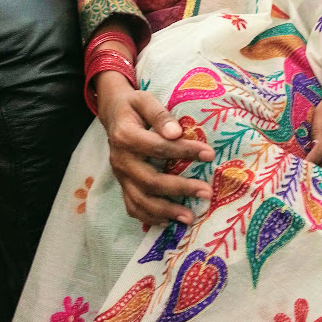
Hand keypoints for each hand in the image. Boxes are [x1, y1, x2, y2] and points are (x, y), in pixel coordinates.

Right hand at [96, 71, 214, 225]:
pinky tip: (169, 222)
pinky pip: (133, 206)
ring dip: (166, 211)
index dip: (184, 151)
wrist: (112, 113)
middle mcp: (121, 160)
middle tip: (207, 192)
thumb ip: (159, 114)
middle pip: (150, 180)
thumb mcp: (144, 100)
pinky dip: (150, 217)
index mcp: (125, 136)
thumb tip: (176, 133)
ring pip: (141, 200)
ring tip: (190, 217)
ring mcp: (120, 175)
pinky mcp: (123, 184)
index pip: (158, 147)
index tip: (209, 154)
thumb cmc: (133, 106)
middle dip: (180, 188)